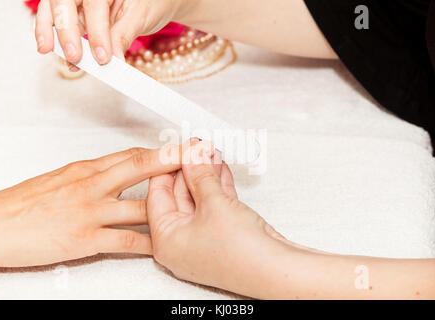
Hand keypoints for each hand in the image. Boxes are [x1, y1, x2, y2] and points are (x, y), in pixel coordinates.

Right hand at [0, 145, 180, 266]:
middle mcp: (91, 186)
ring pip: (139, 204)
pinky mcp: (85, 239)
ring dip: (167, 205)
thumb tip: (116, 173)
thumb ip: (91, 176)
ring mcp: (90, 212)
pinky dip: (147, 243)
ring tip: (190, 205)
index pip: (130, 155)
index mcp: (85, 169)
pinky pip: (125, 240)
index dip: (159, 152)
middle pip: (140, 167)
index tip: (177, 150)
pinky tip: (161, 243)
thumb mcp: (60, 179)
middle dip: (172, 162)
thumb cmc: (24, 204)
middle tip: (197, 160)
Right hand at [35, 0, 187, 64]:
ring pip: (53, 9)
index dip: (96, 32)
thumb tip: (113, 60)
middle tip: (73, 56)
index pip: (94, 4)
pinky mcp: (76, 13)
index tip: (102, 57)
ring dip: (50, 31)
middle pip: (63, 1)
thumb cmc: (149, 2)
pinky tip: (60, 53)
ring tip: (50, 51)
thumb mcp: (140, 17)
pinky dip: (58, 38)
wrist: (153, 2)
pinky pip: (61, 23)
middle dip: (65, 29)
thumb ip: (123, 36)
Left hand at [147, 140, 288, 295]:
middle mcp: (181, 242)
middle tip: (196, 146)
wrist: (277, 270)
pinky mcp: (222, 233)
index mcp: (166, 241)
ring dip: (205, 173)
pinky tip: (219, 167)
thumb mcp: (213, 203)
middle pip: (180, 195)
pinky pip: (214, 204)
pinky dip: (217, 185)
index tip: (175, 148)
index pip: (158, 195)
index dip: (167, 167)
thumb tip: (191, 155)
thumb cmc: (241, 255)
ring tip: (209, 150)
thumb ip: (200, 175)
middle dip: (190, 168)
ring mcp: (202, 238)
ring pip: (199, 197)